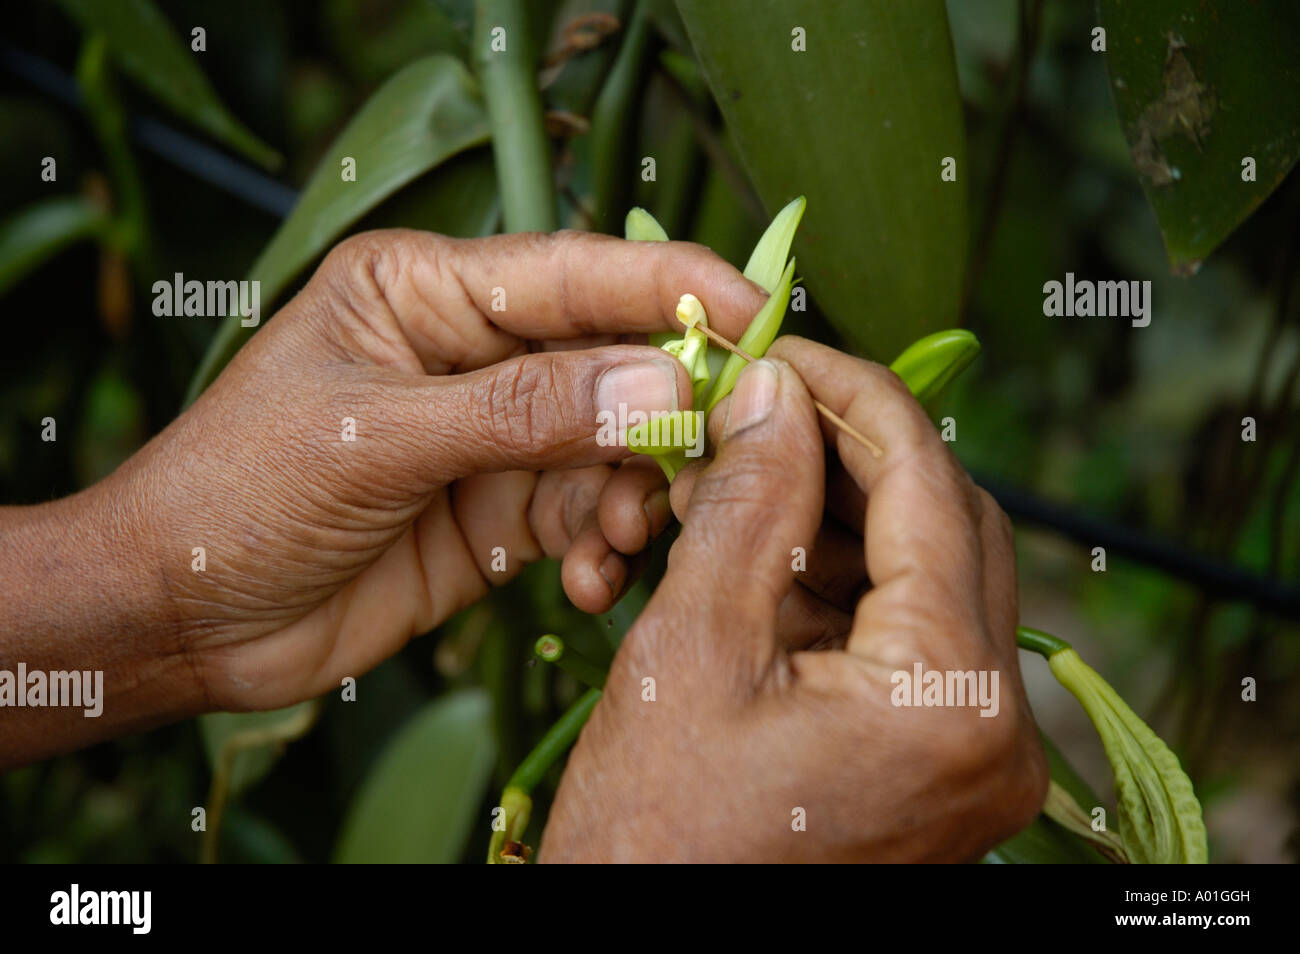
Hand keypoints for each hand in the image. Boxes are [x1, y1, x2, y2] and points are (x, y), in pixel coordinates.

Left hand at [1, 228, 768, 765]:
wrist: (184, 619)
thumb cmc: (238, 496)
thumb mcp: (375, 440)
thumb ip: (520, 412)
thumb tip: (659, 387)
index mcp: (428, 292)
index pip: (575, 273)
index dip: (673, 289)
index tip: (761, 317)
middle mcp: (474, 353)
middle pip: (614, 359)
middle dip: (670, 409)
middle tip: (722, 455)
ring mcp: (495, 437)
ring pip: (616, 446)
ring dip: (640, 493)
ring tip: (628, 536)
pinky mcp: (504, 513)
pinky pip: (591, 517)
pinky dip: (609, 547)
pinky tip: (593, 582)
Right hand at [542, 339, 1047, 861]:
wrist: (640, 951)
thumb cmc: (654, 839)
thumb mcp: (693, 649)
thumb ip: (747, 502)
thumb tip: (774, 390)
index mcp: (949, 696)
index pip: (929, 485)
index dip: (854, 396)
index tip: (783, 352)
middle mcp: (995, 730)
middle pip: (947, 524)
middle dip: (851, 453)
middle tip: (761, 409)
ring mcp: (974, 755)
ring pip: (930, 576)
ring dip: (840, 518)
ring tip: (739, 484)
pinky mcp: (939, 767)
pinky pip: (908, 638)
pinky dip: (842, 585)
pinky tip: (762, 559)